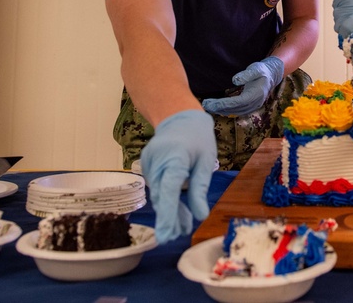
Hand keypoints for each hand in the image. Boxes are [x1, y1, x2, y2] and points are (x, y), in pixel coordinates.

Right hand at [140, 110, 215, 242]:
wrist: (178, 118)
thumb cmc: (197, 138)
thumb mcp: (206, 162)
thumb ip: (200, 188)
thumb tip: (200, 215)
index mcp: (174, 157)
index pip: (169, 190)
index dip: (168, 214)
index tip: (167, 235)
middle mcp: (157, 162)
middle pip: (162, 196)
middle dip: (170, 218)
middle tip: (179, 234)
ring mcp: (148, 164)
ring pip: (158, 195)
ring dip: (169, 211)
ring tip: (182, 227)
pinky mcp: (146, 168)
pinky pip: (157, 188)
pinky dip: (166, 200)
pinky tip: (177, 211)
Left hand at [201, 56, 283, 115]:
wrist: (271, 75)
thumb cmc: (262, 70)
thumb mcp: (256, 68)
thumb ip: (246, 74)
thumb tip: (234, 80)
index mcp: (256, 94)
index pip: (237, 102)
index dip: (224, 103)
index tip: (211, 103)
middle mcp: (255, 103)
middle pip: (235, 109)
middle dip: (219, 108)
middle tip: (205, 105)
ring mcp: (253, 106)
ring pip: (235, 111)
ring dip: (222, 110)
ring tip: (208, 107)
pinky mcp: (250, 106)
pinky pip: (237, 111)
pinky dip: (227, 110)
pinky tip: (218, 108)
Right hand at [332, 0, 352, 39]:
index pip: (346, 29)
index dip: (346, 35)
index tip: (349, 36)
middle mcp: (349, 6)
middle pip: (338, 25)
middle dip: (344, 28)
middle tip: (352, 26)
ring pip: (336, 17)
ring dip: (342, 19)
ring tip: (352, 13)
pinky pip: (335, 7)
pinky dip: (340, 10)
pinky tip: (350, 6)